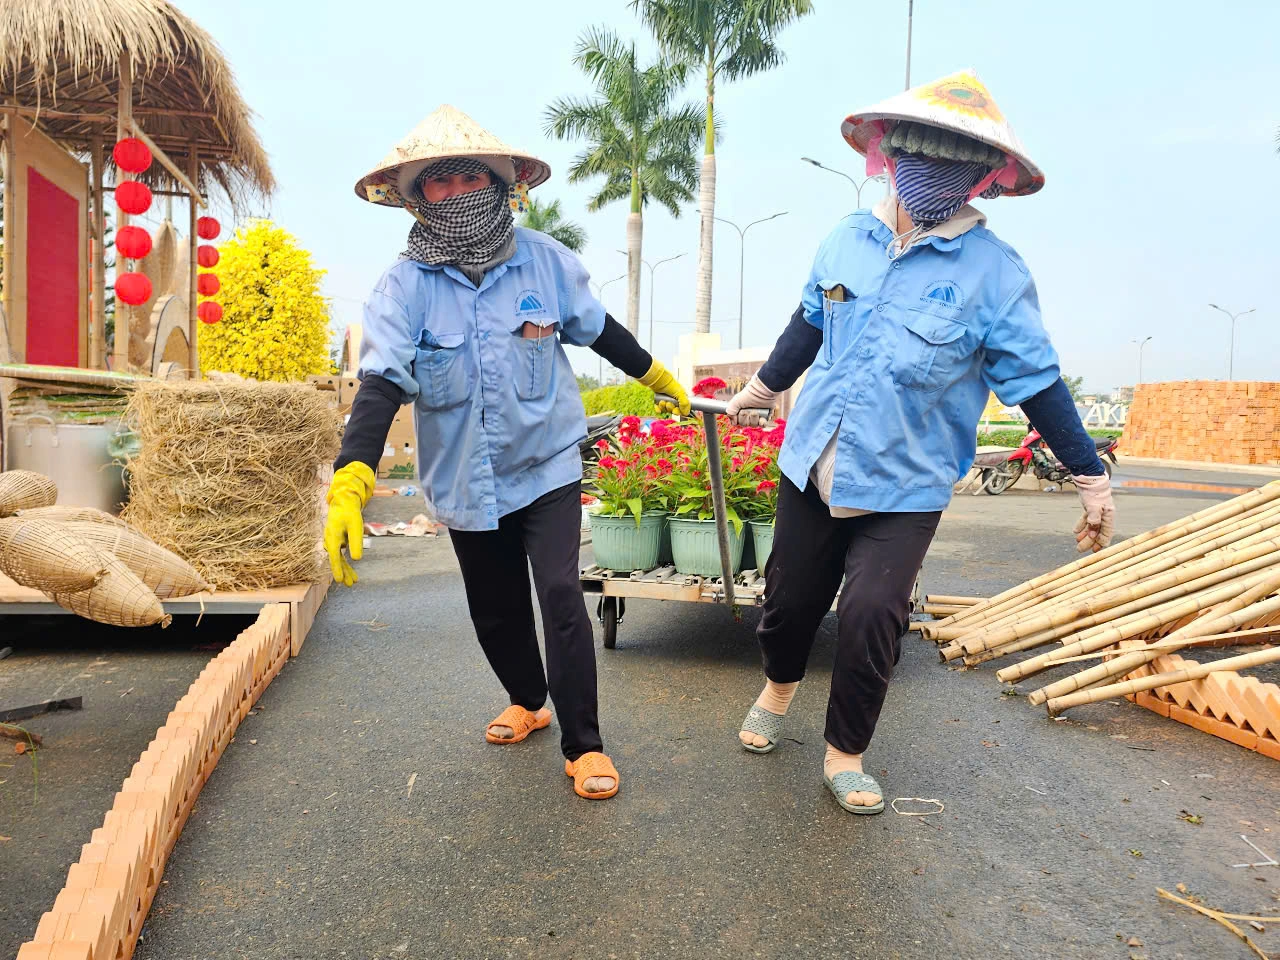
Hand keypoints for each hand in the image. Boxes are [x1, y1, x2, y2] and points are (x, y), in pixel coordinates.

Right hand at [324, 462, 375, 585]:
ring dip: (345, 569)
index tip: (339, 581)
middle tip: (350, 584)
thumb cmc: (350, 512)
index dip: (337, 569)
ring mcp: (332, 541)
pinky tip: (350, 571)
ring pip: (338, 558)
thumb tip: (357, 559)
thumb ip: (356, 542)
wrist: (343, 501)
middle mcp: (330, 540)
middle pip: (336, 560)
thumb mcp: (356, 526)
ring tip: (353, 581)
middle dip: (344, 572)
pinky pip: (340, 554)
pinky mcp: (336, 540)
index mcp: (332, 537)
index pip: (334, 556)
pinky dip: (345, 562)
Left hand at [636, 359, 689, 415]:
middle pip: (673, 410)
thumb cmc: (670, 384)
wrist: (657, 380)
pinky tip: (658, 406)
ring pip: (666, 410)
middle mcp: (674, 399)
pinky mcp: (658, 401)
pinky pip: (659, 409)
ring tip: (662, 402)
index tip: (675, 411)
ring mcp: (666, 400)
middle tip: (668, 404)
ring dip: (664, 407)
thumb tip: (686, 413)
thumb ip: (685, 404)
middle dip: (670, 408)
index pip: (682, 409)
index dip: (679, 411)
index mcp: (681, 397)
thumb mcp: (680, 393)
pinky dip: (659, 409)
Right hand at [725, 374, 777, 426]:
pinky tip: (761, 418)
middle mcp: (748, 414)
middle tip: (748, 411)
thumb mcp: (735, 401)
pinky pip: (763, 425)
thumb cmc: (748, 395)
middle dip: (746, 418)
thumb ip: (730, 412)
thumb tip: (733, 423)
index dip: (739, 419)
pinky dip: (762, 423)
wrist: (762, 392)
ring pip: (753, 425)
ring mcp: (757, 416)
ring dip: (754, 419)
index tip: (741, 412)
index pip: (738, 422)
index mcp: (741, 411)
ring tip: (756, 411)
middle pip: (745, 424)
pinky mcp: (765, 416)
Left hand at [1072, 472, 1114, 552]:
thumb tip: (1093, 530)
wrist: (1089, 478)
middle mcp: (1104, 515)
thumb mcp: (1093, 505)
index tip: (1096, 551)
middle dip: (1089, 541)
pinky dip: (1082, 526)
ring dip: (1085, 535)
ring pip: (1092, 527)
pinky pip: (1087, 520)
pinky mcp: (1091, 508)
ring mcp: (1098, 511)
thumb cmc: (1094, 491)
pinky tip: (1076, 532)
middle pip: (1097, 531)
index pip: (1106, 532)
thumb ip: (1093, 518)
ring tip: (1077, 543)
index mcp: (1108, 515)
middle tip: (1080, 549)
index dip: (1101, 542)